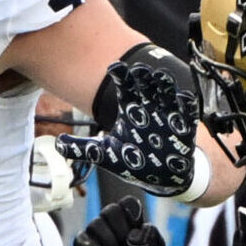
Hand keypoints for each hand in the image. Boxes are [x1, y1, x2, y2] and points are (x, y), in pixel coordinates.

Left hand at [55, 58, 202, 199]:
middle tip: (139, 70)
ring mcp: (168, 115)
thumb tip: (58, 144)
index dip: (121, 74)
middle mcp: (149, 107)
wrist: (162, 178)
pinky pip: (188, 112)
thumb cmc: (135, 162)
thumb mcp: (106, 156)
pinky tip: (183, 98)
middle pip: (147, 83)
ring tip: (160, 78)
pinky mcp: (184, 127)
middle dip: (144, 75)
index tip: (115, 67)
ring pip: (167, 92)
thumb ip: (82, 149)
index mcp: (130, 108)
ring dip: (165, 84)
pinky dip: (186, 104)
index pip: (124, 84)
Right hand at [73, 195, 165, 245]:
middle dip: (122, 234)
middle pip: (111, 210)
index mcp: (129, 215)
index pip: (128, 203)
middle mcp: (109, 219)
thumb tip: (133, 236)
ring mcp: (94, 230)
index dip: (134, 219)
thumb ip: (152, 237)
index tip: (137, 234)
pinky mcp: (81, 244)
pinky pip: (83, 241)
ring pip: (96, 225)